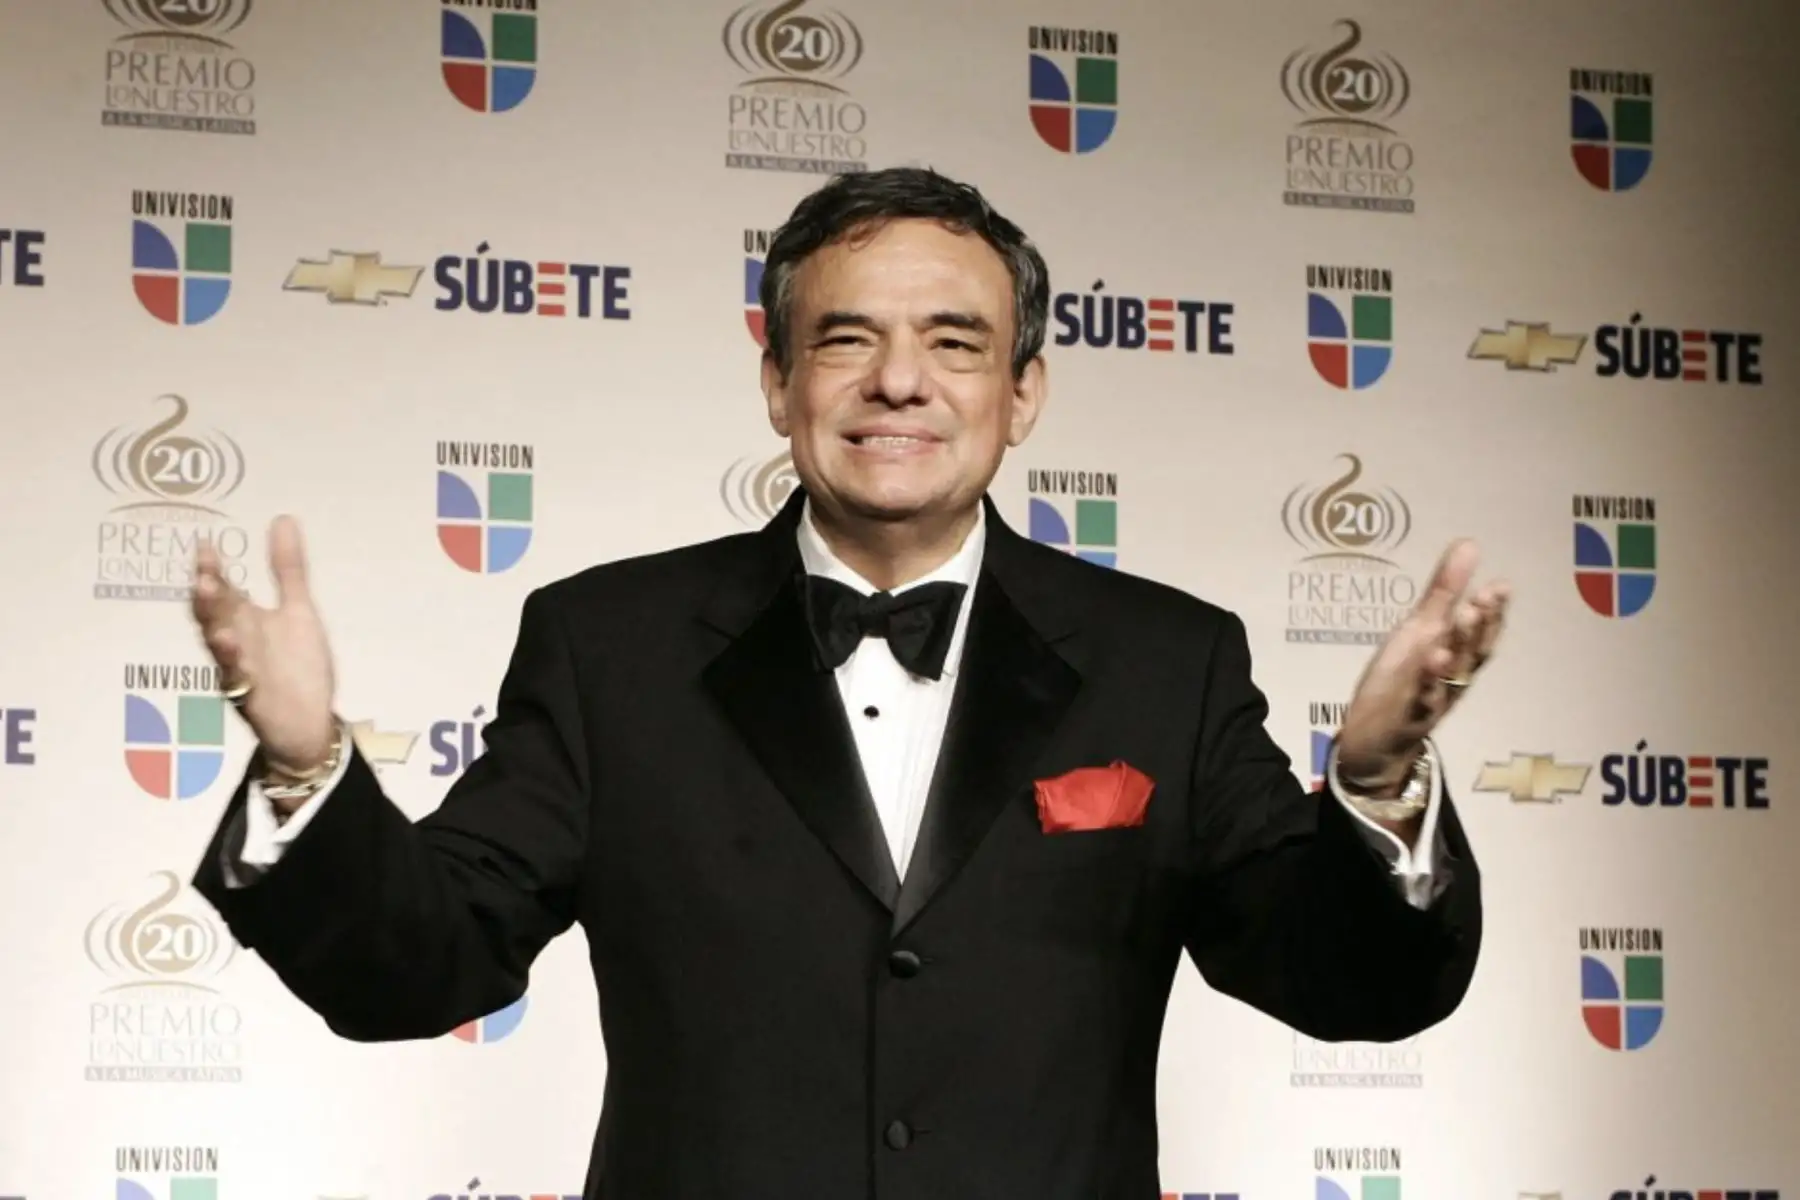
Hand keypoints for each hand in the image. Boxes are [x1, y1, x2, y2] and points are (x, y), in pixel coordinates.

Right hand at [191, 515, 338, 799]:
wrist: (308, 721)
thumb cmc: (298, 666)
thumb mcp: (298, 610)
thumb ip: (288, 569)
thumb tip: (282, 518)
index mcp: (244, 619)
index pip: (223, 589)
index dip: (211, 568)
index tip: (204, 544)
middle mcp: (235, 641)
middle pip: (213, 613)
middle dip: (206, 592)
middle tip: (202, 569)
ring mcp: (240, 669)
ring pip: (218, 643)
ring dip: (212, 620)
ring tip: (209, 596)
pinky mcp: (251, 696)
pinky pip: (236, 678)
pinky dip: (232, 660)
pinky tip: (230, 642)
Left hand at [1335, 538, 1509, 791]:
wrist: (1379, 739)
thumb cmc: (1403, 678)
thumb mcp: (1421, 630)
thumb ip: (1445, 592)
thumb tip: (1470, 544)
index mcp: (1456, 654)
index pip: (1482, 631)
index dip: (1494, 611)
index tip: (1501, 586)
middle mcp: (1451, 677)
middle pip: (1472, 652)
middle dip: (1478, 626)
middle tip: (1483, 598)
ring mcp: (1432, 698)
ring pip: (1451, 676)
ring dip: (1457, 649)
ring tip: (1459, 621)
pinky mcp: (1409, 716)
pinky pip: (1421, 700)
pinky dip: (1427, 682)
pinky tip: (1428, 660)